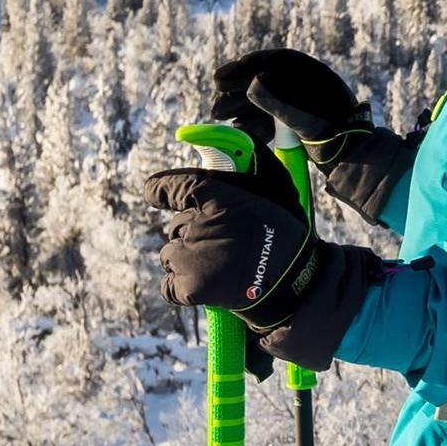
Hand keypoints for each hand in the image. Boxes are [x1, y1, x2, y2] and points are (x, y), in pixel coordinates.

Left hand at [147, 164, 318, 320]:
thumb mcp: (274, 198)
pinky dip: (179, 288)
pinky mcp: (190, 287)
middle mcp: (199, 224)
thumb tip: (231, 156)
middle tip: (217, 246)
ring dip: (185, 260)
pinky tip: (200, 289)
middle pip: (177, 226)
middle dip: (190, 234)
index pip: (175, 187)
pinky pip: (169, 286)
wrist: (294, 286)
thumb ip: (249, 181)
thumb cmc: (288, 241)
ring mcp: (192, 256)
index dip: (160, 189)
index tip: (152, 192)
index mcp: (219, 198)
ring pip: (170, 254)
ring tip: (214, 270)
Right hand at [215, 47, 415, 232]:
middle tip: (216, 104)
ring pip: (264, 100)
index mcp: (310, 72)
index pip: (271, 62)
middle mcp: (304, 84)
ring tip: (219, 115)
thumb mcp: (302, 115)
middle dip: (237, 92)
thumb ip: (276, 100)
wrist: (353, 156)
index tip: (220, 79)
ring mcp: (301, 102)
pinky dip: (256, 121)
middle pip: (263, 81)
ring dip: (241, 107)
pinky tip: (239, 127)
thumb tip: (251, 86)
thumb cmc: (333, 132)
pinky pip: (272, 117)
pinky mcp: (299, 121)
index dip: (243, 69)